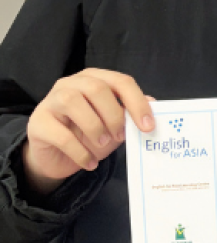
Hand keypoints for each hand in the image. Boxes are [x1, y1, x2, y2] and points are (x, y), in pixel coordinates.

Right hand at [22, 69, 153, 197]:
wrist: (57, 158)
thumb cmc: (89, 136)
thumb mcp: (114, 125)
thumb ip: (130, 114)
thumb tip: (154, 104)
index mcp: (94, 79)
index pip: (121, 81)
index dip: (137, 102)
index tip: (148, 126)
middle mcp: (71, 84)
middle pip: (96, 88)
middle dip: (114, 115)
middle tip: (120, 137)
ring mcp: (50, 101)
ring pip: (73, 102)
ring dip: (95, 127)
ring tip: (103, 145)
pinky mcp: (37, 123)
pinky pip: (60, 135)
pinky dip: (80, 152)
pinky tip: (89, 163)